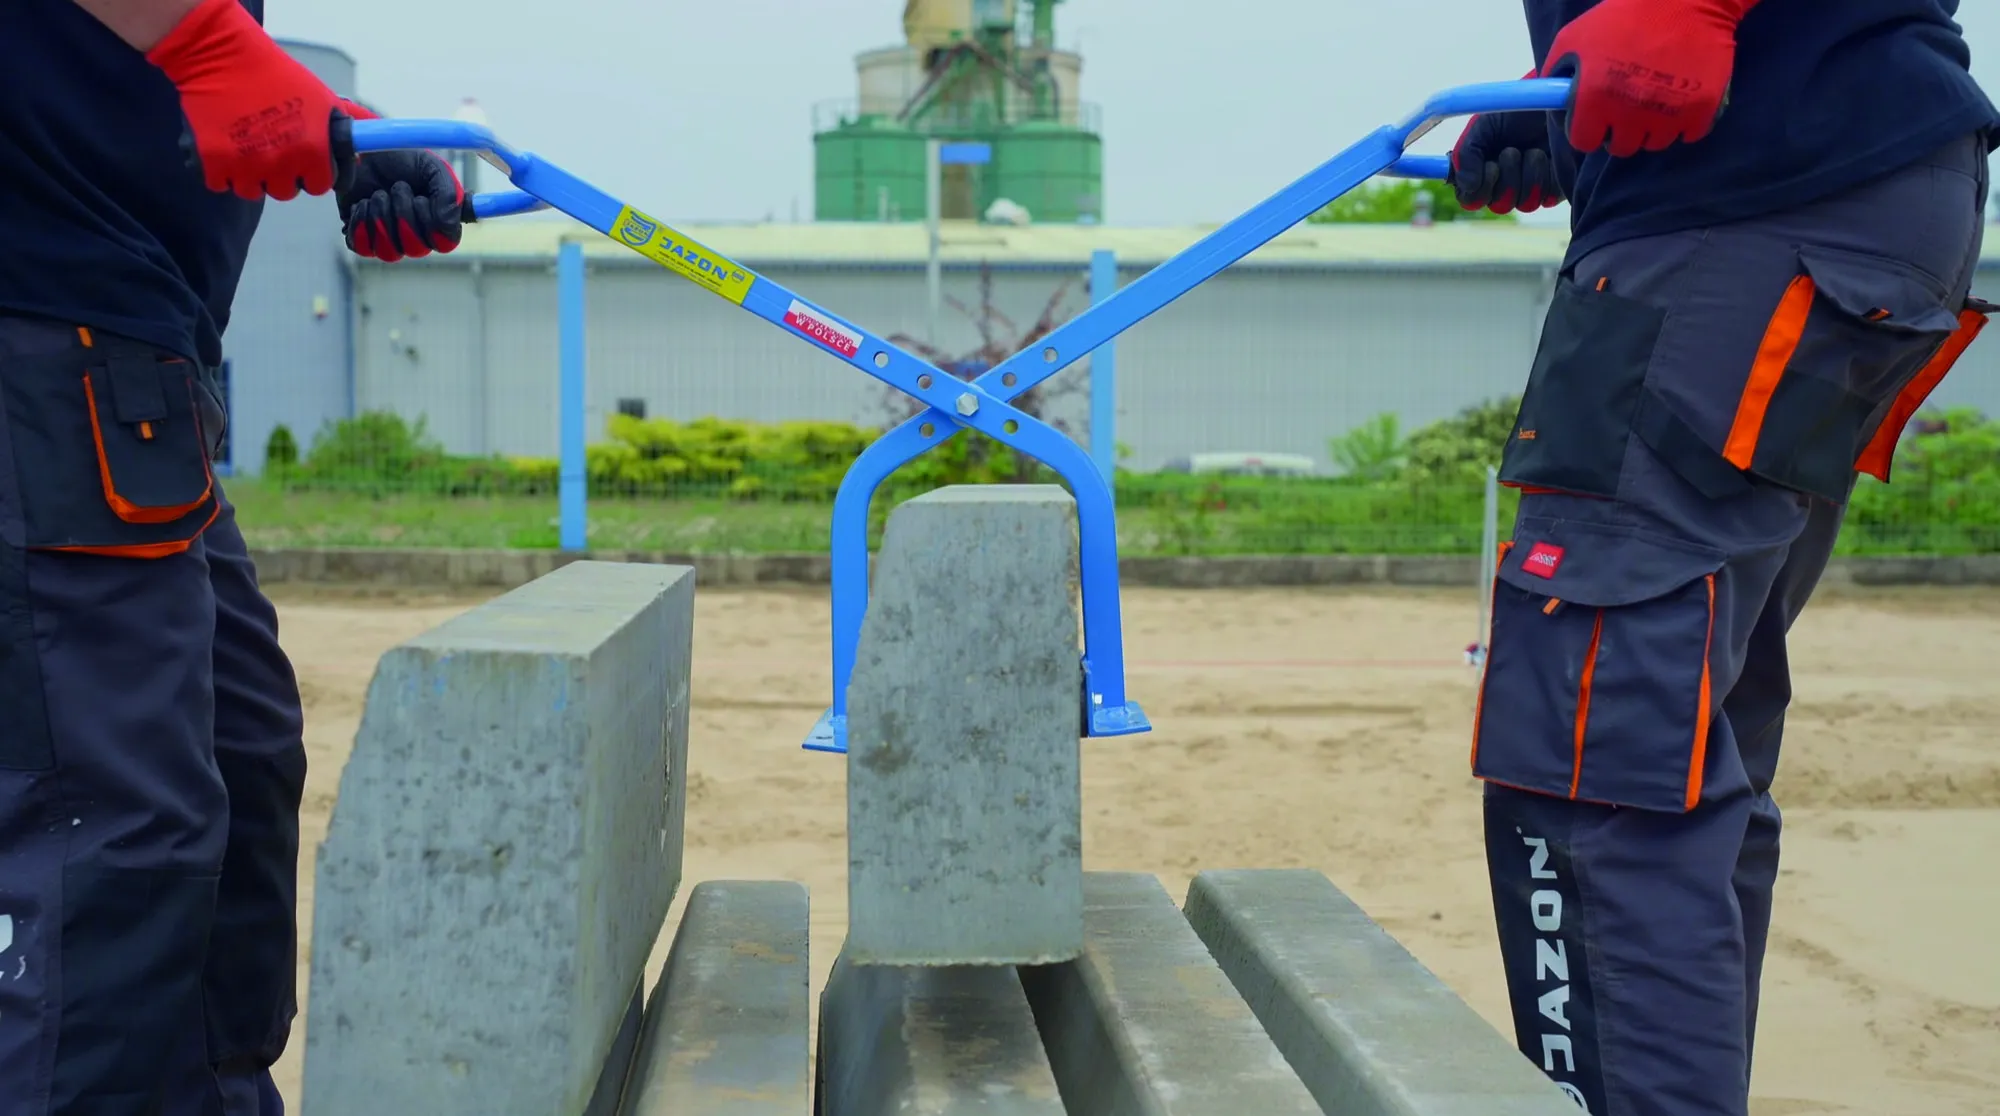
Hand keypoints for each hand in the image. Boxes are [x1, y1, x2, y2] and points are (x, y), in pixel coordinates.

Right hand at [147, 0, 355, 199]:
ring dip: (251, 175)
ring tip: (249, 144)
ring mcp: (247, 165)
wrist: (223, 56)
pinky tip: (226, 146)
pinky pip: (221, 184)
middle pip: (287, 191)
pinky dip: (221, 171)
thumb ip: (352, 123)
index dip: (315, 172)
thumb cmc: (278, 76)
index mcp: (313, 151)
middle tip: (274, 146)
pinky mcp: (214, 162)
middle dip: (283, 174)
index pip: (322, 186)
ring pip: (253, 191)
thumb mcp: (322, 99)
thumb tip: (376, 137)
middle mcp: (282, 163)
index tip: (306, 160)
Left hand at [337, 148, 465, 261]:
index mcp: (438, 222)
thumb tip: (446, 225)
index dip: (432, 224)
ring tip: (378, 194)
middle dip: (403, 214)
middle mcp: (416, 237)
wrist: (364, 150)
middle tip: (398, 188)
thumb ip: (450, 195)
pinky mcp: (363, 239)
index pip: (444, 244)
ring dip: (381, 218)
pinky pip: (364, 248)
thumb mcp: (433, 168)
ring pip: (389, 252)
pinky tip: (363, 203)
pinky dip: (361, 224)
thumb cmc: (402, 160)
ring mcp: (389, 241)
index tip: (421, 198)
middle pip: (415, 249)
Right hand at [1450, 88, 1564, 213]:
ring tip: (1533, 150)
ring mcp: (1531, 188)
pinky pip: (1545, 197)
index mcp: (1482, 171)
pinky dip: (1544, 175)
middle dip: (1506, 179)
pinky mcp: (1555, 187)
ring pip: (1524, 204)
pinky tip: (1548, 156)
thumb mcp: (1483, 126)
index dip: (1478, 190)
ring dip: (1526, 175)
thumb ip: (1466, 153)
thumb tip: (1467, 185)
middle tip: (1511, 151)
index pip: (1472, 199)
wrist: (1552, 98)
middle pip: (1499, 206)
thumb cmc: (1516, 110)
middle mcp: (1505, 184)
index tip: (1489, 165)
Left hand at [1541, 0, 1756, 157]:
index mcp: (1594, 97)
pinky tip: (1679, 98)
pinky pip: (1688, 135)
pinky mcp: (1701, 109)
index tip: (1595, 118)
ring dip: (1652, 128)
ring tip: (1653, 99)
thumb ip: (1554, 73)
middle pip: (1620, 147)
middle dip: (1619, 131)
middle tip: (1626, 107)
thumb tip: (1544, 99)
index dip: (1587, 130)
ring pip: (1654, 144)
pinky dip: (1685, 123)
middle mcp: (1629, 112)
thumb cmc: (1623, 16)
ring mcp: (1667, 113)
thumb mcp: (1574, 39)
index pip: (1583, 142)